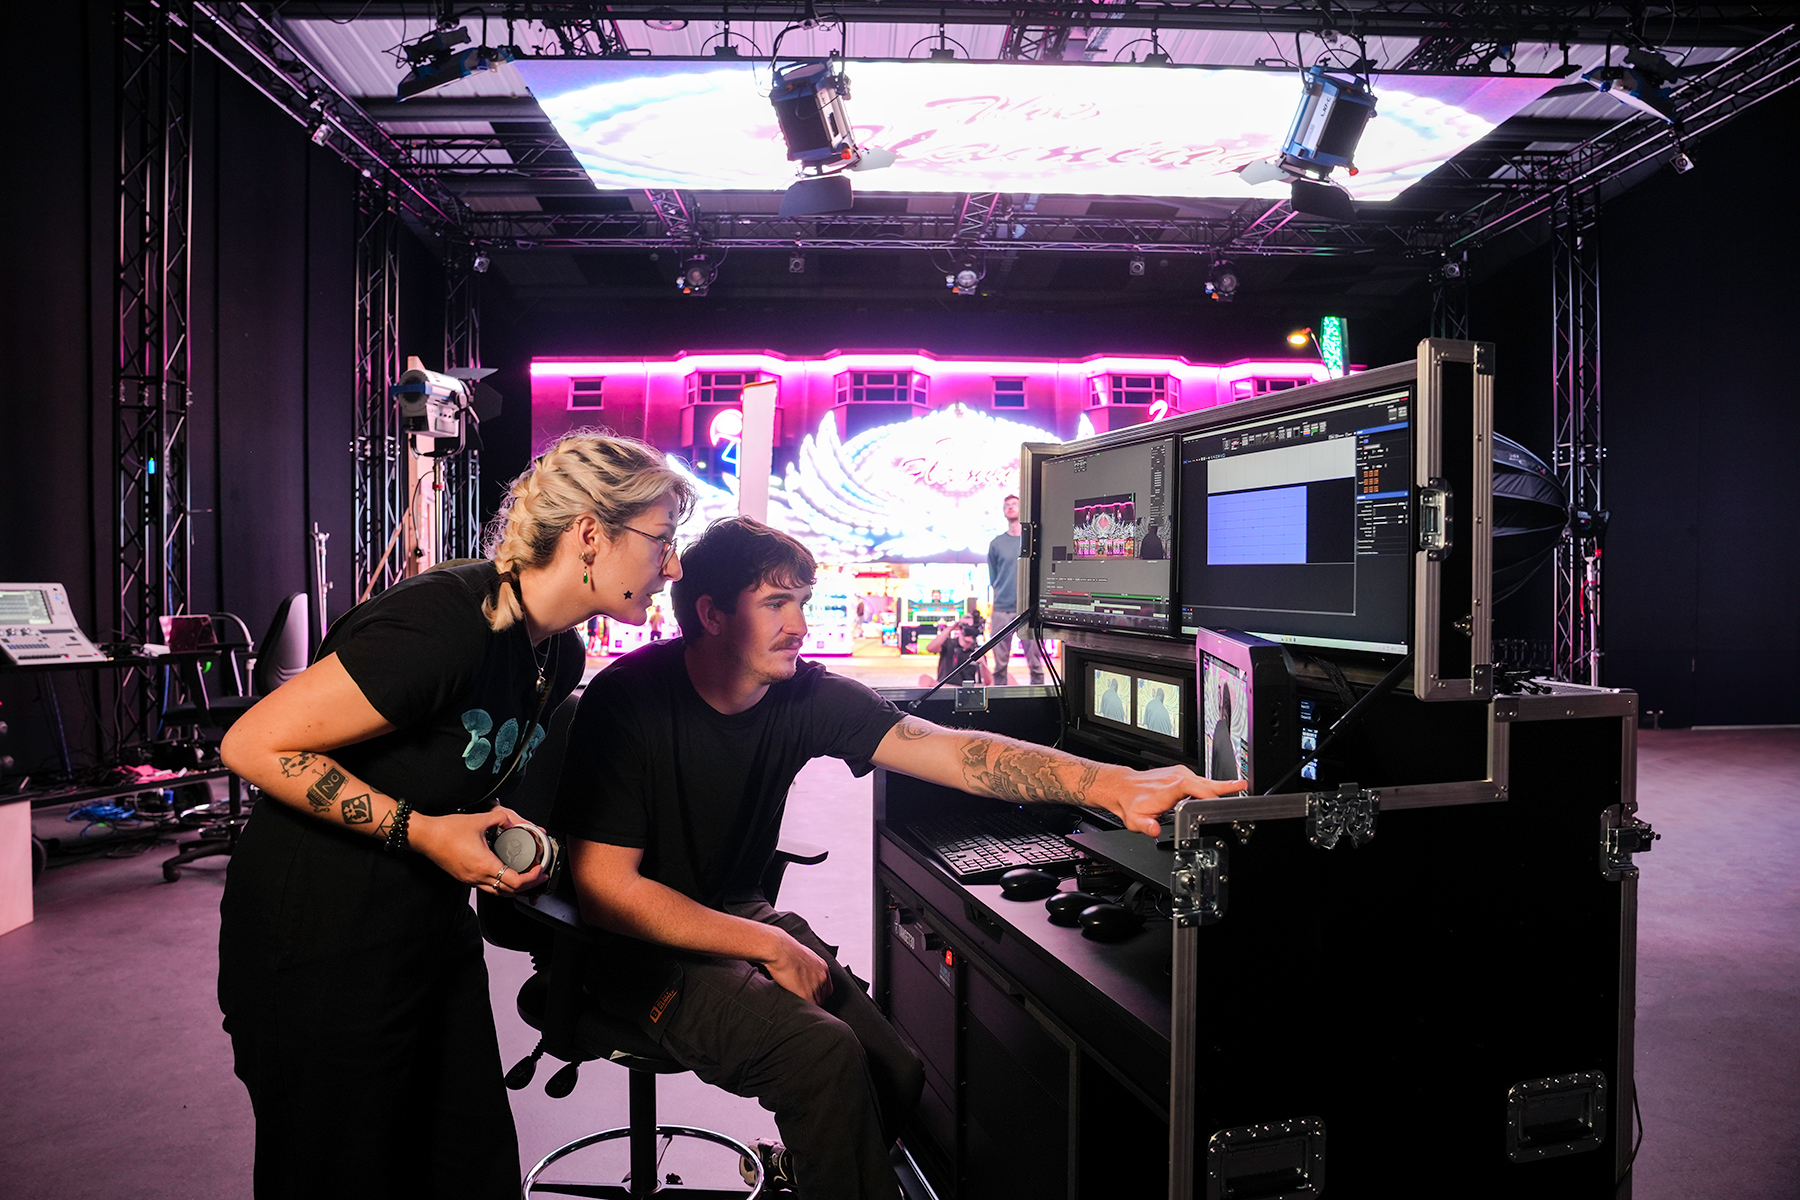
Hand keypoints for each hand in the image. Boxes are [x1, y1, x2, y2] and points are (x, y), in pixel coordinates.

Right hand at [409, 809, 530, 894]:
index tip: (539, 870)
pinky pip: (487, 888)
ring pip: (498, 893)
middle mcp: (478, 877)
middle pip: (509, 892)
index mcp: (485, 864)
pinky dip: (500, 885)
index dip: (532, 878)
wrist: (426, 837)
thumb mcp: (479, 819)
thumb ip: (500, 818)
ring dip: (514, 889)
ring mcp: (470, 880)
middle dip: (528, 886)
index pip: (515, 882)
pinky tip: (504, 874)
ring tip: (526, 878)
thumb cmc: (446, 831)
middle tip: (539, 876)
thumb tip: (511, 821)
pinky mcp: (465, 878)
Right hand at [761, 929, 832, 1004]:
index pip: (827, 987)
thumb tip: (803, 971)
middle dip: (814, 998)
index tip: (811, 993)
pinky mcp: (807, 995)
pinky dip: (802, 1008)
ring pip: (816, 1004)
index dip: (818, 992)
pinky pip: (808, 1008)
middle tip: (802, 998)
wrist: (780, 951)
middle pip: (823, 997)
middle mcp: (822, 977)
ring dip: (807, 1004)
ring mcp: (816, 987)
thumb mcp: (803, 954)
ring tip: (796, 1002)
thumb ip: (808, 965)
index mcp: (822, 967)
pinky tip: (795, 1005)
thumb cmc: (786, 950)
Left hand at [1103, 764, 1248, 836]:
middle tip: (1241, 787)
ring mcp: (1179, 774)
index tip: (1218, 799)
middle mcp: (1176, 778)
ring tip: (1239, 786)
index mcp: (1169, 789)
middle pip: (1204, 782)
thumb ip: (1146, 826)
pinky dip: (1213, 784)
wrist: (1123, 787)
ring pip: (1205, 780)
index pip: (1192, 787)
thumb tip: (1154, 830)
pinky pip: (1201, 779)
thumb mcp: (1135, 820)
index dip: (1206, 792)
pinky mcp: (1181, 774)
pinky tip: (1222, 788)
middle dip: (1223, 787)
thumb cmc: (1131, 803)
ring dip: (1221, 785)